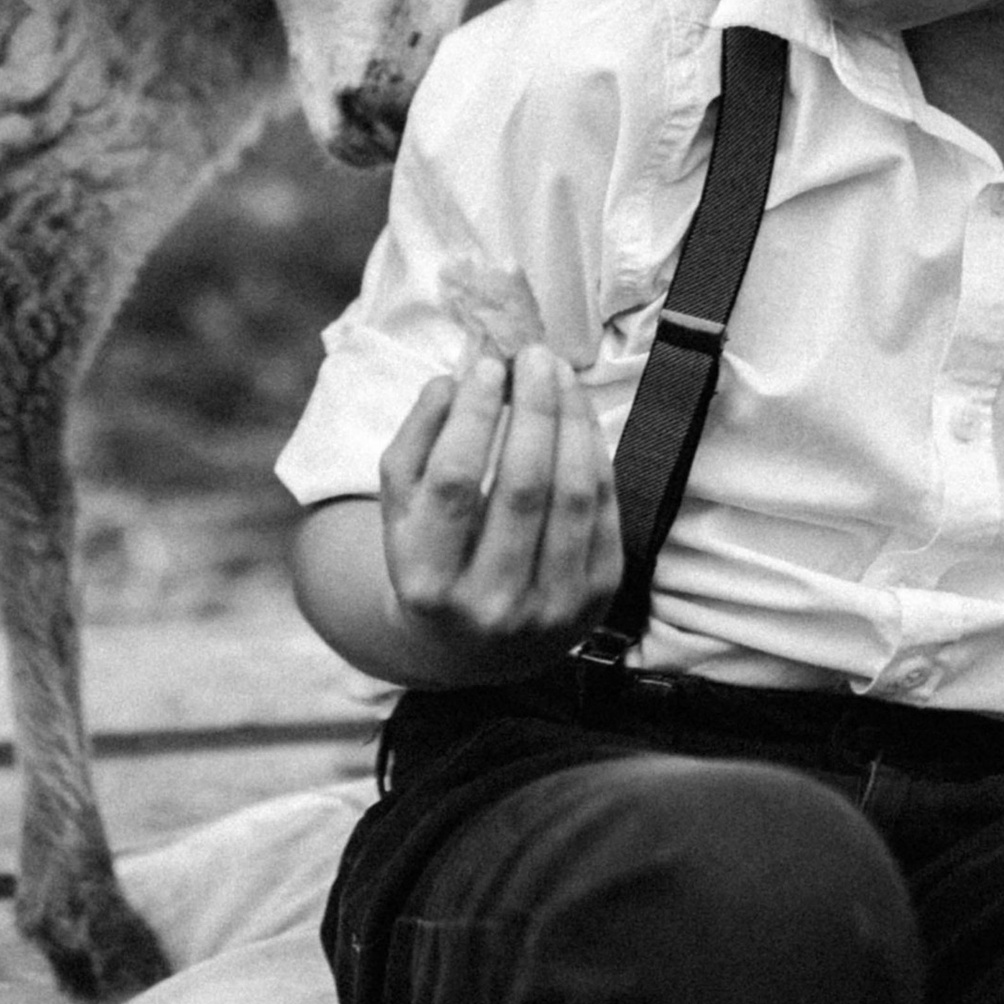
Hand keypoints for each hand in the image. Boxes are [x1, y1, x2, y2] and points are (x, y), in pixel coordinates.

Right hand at [379, 342, 622, 656]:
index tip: (487, 366)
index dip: (472, 417)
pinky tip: (580, 417)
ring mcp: (550, 607)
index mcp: (427, 582)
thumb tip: (453, 381)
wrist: (472, 646)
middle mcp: (491, 604)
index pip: (454, 483)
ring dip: (571, 423)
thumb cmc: (430, 557)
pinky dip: (595, 454)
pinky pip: (604, 511)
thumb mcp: (400, 508)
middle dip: (533, 408)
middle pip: (522, 486)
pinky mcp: (597, 599)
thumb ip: (415, 441)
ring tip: (561, 376)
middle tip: (535, 356)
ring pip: (572, 495)